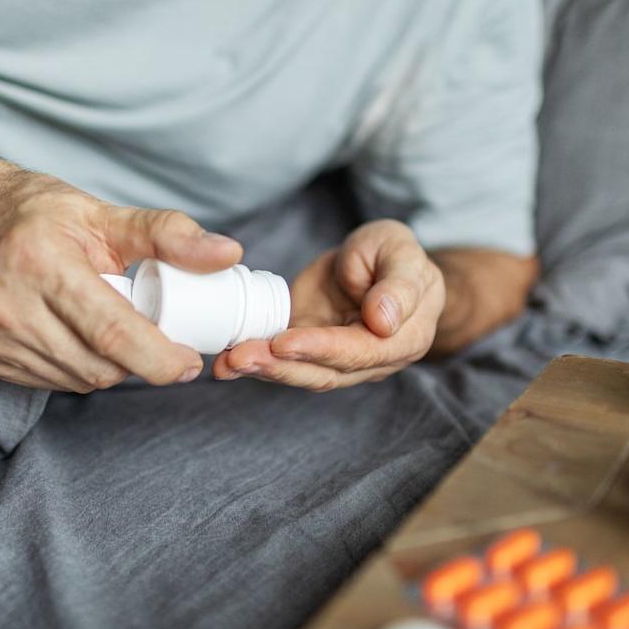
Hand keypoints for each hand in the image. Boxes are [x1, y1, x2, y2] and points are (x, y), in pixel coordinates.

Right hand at [0, 173, 242, 391]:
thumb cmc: (45, 216)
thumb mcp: (108, 215)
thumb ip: (171, 235)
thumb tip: (229, 254)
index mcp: (43, 263)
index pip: (111, 331)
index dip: (158, 357)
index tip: (189, 363)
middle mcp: (10, 304)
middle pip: (99, 365)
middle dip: (138, 360)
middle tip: (152, 334)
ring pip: (80, 380)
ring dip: (110, 366)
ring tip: (108, 326)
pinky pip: (55, 383)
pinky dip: (80, 368)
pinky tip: (76, 335)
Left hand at [213, 220, 443, 390]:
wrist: (380, 262)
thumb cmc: (396, 256)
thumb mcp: (404, 255)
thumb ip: (399, 286)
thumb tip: (383, 321)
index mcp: (402, 340)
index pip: (359, 351)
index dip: (320, 348)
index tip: (283, 342)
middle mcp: (369, 361)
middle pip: (324, 372)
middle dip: (279, 367)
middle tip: (239, 358)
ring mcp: (336, 360)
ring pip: (300, 372)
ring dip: (261, 370)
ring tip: (226, 363)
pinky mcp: (308, 349)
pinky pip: (283, 360)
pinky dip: (254, 362)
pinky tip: (225, 362)